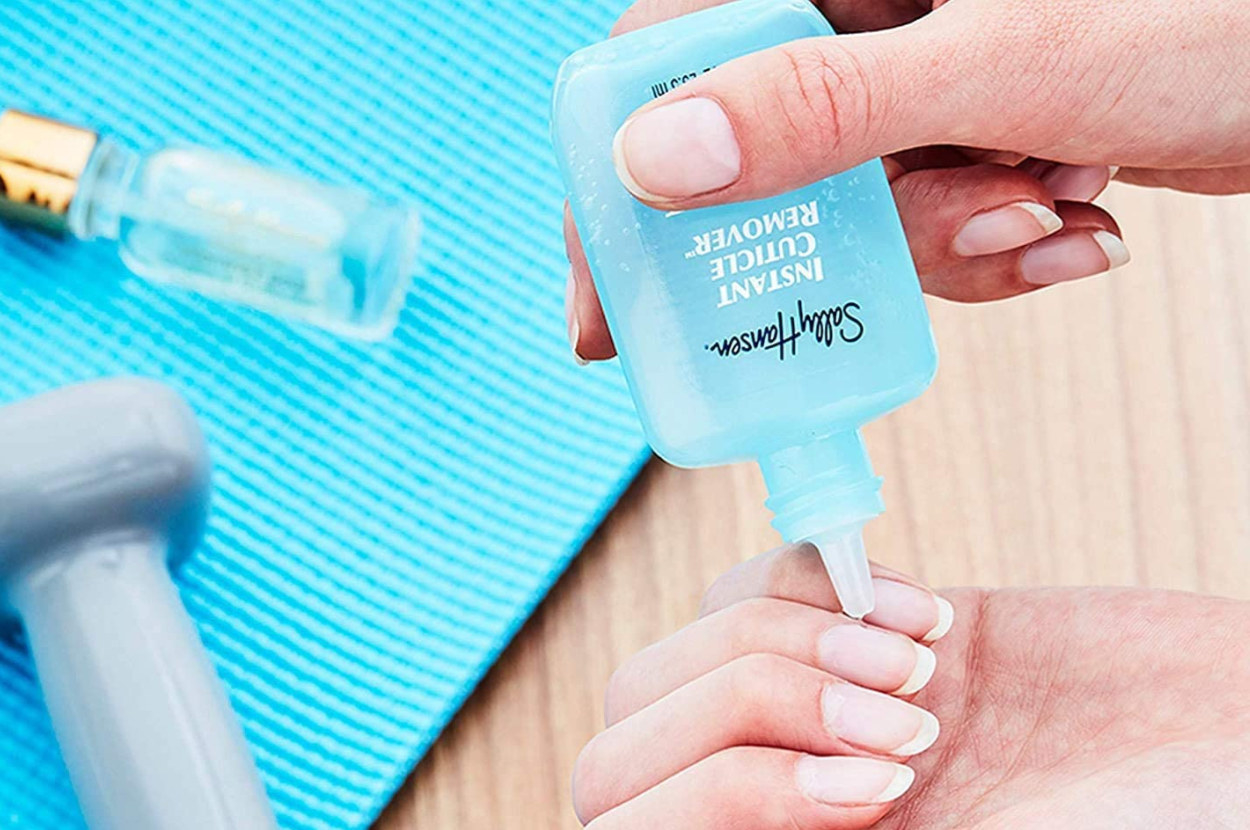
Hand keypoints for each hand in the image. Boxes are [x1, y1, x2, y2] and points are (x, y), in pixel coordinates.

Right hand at [565, 0, 1249, 361]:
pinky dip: (993, 243)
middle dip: (836, 236)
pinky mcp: (972, 123)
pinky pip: (928, 216)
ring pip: (854, 201)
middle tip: (871, 277)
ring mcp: (920, 67)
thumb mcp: (997, 59)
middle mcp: (867, 5)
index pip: (671, 51)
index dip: (626, 179)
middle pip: (760, 149)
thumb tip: (661, 159)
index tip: (615, 300)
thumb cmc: (1212, 11)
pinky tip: (1070, 219)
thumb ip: (823, 110)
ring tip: (1037, 210)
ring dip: (941, 243)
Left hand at [571, 544, 1249, 828]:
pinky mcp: (862, 634)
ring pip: (683, 656)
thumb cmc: (1174, 812)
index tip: (876, 796)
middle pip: (622, 749)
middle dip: (750, 709)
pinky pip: (760, 586)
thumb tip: (707, 808)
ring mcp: (813, 710)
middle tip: (900, 725)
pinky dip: (825, 585)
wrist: (1239, 737)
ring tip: (924, 670)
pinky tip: (935, 618)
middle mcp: (785, 801)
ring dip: (788, 646)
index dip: (722, 800)